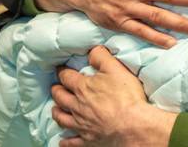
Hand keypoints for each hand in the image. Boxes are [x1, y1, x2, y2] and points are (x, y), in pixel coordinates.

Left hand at [52, 46, 176, 146]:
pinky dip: (65, 142)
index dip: (62, 71)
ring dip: (57, 112)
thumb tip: (92, 50)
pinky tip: (62, 142)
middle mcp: (77, 106)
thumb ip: (102, 57)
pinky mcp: (88, 139)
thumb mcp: (116, 69)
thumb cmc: (126, 96)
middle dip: (56, 90)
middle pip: (60, 97)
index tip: (60, 69)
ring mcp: (81, 124)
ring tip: (55, 109)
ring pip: (62, 118)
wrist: (132, 125)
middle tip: (55, 87)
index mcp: (83, 88)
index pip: (67, 77)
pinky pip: (72, 141)